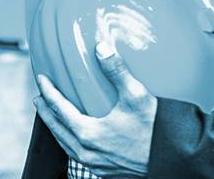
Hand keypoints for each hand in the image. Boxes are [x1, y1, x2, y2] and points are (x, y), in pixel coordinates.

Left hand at [33, 41, 155, 177]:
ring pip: (65, 145)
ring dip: (56, 128)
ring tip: (53, 115)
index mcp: (88, 133)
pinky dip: (70, 142)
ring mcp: (95, 164)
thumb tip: (101, 47)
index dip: (48, 92)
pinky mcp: (105, 170)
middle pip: (57, 129)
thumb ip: (116, 70)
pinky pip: (78, 155)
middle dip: (46, 112)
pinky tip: (76, 135)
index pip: (59, 109)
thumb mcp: (136, 95)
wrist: (173, 159)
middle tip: (40, 97)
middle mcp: (87, 152)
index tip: (41, 79)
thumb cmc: (155, 130)